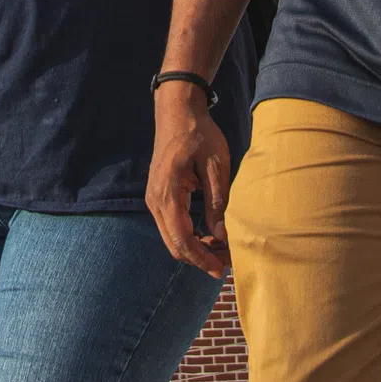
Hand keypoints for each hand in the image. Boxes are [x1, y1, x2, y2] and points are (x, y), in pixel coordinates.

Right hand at [146, 86, 234, 276]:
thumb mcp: (216, 165)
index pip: (182, 240)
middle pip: (174, 245)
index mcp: (168, 193)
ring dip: (195, 248)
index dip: (202, 259)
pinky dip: (189, 236)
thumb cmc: (199, 134)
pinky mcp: (158, 196)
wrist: (177, 111)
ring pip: (172, 238)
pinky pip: (171, 226)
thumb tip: (222, 236)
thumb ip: (217, 201)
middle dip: (200, 258)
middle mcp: (155, 200)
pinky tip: (209, 235)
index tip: (221, 270)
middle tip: (227, 261)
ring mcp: (154, 199)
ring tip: (222, 249)